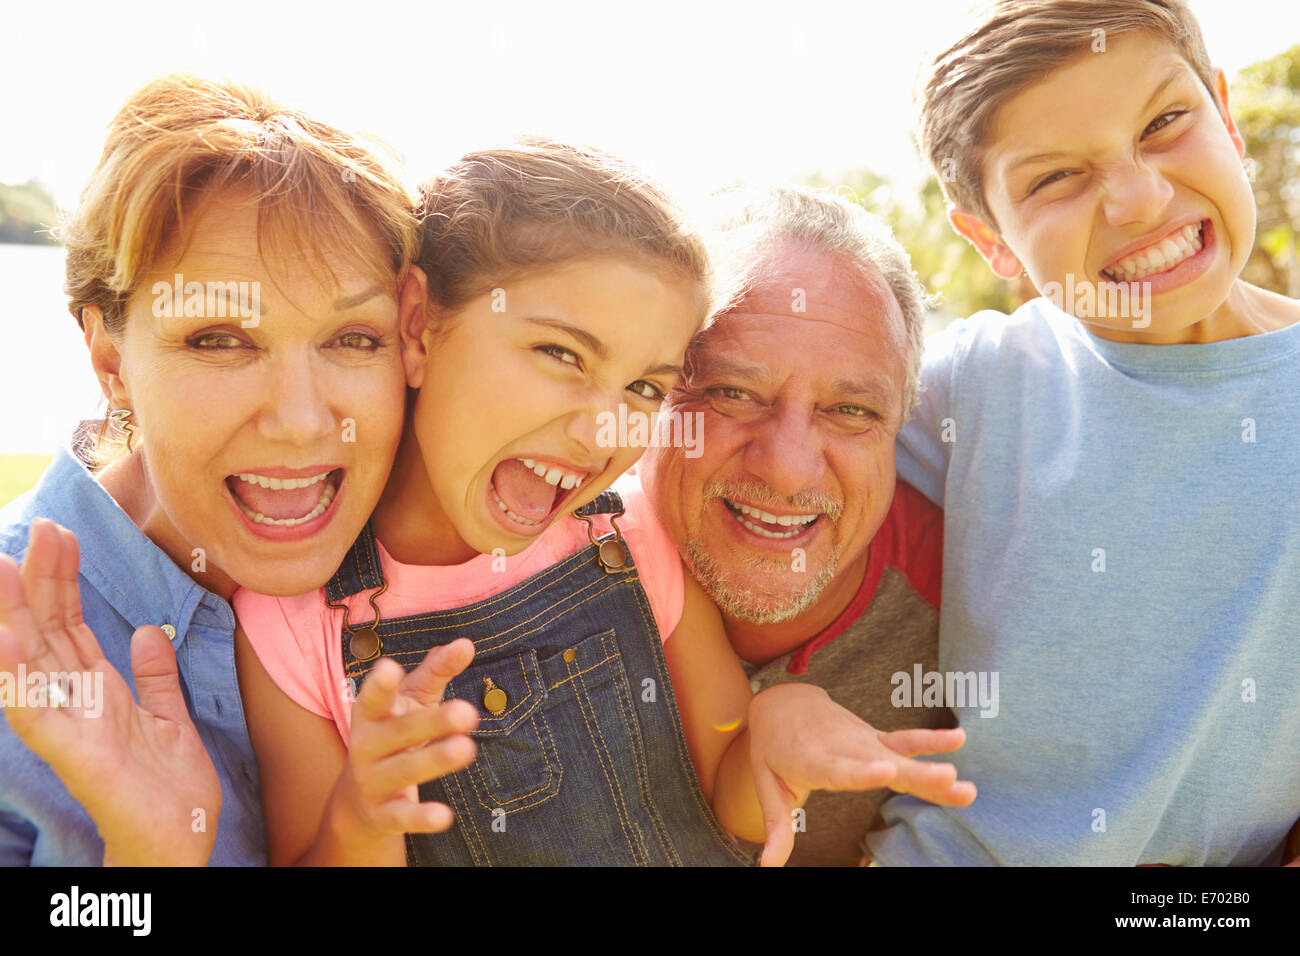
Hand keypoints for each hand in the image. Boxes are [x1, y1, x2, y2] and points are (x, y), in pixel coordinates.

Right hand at [0, 519, 219, 865]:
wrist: (181, 841)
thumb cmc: (167, 787)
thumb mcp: (168, 717)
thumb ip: (155, 676)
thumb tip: (145, 631)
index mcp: (96, 691)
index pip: (70, 625)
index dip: (63, 580)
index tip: (62, 534)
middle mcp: (75, 703)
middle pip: (49, 631)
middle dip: (42, 580)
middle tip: (43, 527)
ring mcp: (70, 727)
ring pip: (33, 663)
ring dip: (16, 615)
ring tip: (2, 566)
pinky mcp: (74, 755)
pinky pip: (38, 713)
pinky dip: (19, 678)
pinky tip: (8, 643)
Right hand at [320, 640, 479, 858]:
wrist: (360, 800)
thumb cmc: (395, 734)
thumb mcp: (412, 701)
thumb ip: (436, 672)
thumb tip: (465, 643)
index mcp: (371, 715)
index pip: (373, 697)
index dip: (380, 685)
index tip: (390, 667)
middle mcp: (366, 746)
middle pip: (400, 732)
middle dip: (432, 722)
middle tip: (467, 712)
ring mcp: (372, 781)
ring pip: (404, 771)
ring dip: (435, 760)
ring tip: (467, 749)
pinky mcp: (382, 814)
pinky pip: (402, 815)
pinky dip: (421, 817)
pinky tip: (444, 816)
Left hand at [747, 682, 975, 866]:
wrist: (784, 702)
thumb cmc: (773, 749)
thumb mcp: (768, 786)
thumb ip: (777, 828)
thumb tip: (767, 867)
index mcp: (814, 760)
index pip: (841, 769)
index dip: (862, 771)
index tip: (886, 771)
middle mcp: (844, 748)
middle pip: (882, 764)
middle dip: (915, 773)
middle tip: (949, 780)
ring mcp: (863, 741)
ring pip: (900, 756)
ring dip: (931, 768)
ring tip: (960, 780)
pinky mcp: (876, 738)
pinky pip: (905, 741)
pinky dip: (931, 740)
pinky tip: (959, 738)